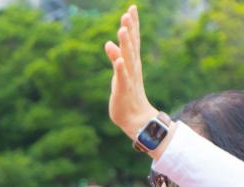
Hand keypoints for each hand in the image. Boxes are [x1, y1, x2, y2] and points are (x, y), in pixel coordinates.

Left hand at [105, 6, 159, 139]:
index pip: (133, 40)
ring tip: (122, 29)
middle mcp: (133, 67)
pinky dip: (120, 69)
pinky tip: (119, 60)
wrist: (135, 118)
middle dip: (130, 28)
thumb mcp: (118, 73)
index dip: (132, 24)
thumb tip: (108, 42)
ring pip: (127, 58)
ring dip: (125, 44)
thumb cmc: (126, 94)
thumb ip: (115, 57)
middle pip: (132, 45)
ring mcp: (129, 78)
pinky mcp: (123, 90)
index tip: (131, 8)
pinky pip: (122, 78)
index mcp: (132, 62)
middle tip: (128, 12)